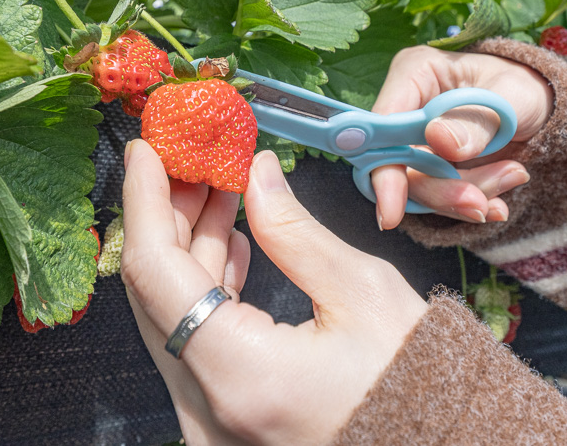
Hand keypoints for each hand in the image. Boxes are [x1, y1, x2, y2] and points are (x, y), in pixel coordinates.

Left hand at [121, 141, 426, 445]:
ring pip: (173, 318)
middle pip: (155, 294)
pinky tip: (230, 245)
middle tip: (188, 160)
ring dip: (189, 249)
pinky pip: (195, 347)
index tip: (146, 149)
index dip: (145, 200)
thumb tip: (255, 173)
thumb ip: (294, 230)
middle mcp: (207, 411)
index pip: (156, 271)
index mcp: (241, 376)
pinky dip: (206, 291)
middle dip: (167, 217)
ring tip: (217, 190)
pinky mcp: (224, 425)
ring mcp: (210, 425)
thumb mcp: (364, 293)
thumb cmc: (421, 384)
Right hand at [372, 46, 553, 229]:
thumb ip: (476, 120)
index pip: (383, 125)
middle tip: (481, 204)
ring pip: (422, 187)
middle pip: (398, 165)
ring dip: (466, 195)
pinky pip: (439, 196)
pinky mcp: (430, 166)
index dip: (384, 170)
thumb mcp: (512, 97)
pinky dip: (470, 203)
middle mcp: (406, 107)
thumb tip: (438, 140)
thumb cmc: (524, 88)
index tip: (390, 213)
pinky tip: (498, 203)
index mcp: (414, 74)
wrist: (541, 109)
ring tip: (512, 176)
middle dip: (440, 191)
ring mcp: (416, 140)